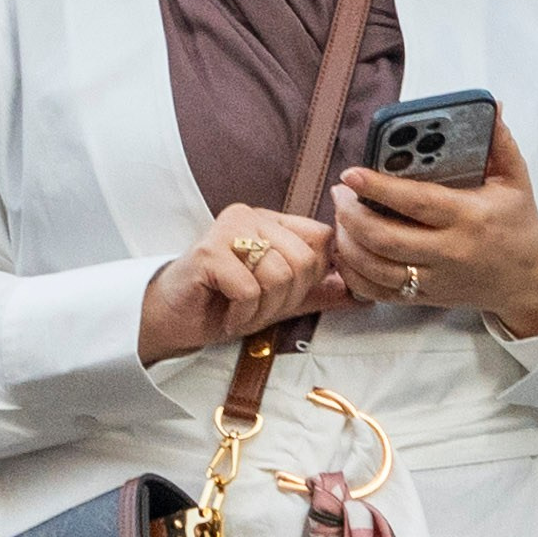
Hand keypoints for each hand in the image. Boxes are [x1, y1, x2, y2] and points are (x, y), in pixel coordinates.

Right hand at [139, 205, 351, 365]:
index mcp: (271, 221)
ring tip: (241, 311)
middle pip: (306, 260)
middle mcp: (250, 216)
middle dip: (287, 298)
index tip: (287, 296)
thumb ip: (319, 293)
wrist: (173, 320)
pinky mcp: (208, 252)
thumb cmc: (223, 305)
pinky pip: (250, 288)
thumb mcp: (281, 300)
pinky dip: (243, 313)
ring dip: (264, 308)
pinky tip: (227, 314)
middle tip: (257, 307)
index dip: (314, 276)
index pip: (321, 238)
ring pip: (280, 275)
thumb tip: (364, 294)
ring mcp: (227, 229)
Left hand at [330, 113, 537, 338]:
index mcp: (468, 217)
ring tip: (340, 219)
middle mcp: (449, 252)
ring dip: (348, 244)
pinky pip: (379, 293)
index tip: (351, 174)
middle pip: (385, 239)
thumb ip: (499, 142)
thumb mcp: (516, 180)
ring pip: (376, 268)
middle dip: (352, 216)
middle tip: (340, 194)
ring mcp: (435, 279)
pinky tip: (348, 253)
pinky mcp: (425, 298)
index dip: (378, 188)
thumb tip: (490, 105)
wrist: (529, 281)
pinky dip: (355, 275)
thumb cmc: (518, 225)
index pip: (417, 202)